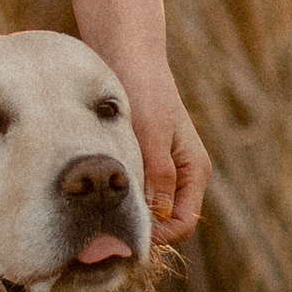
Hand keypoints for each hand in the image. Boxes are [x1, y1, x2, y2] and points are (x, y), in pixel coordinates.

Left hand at [107, 50, 209, 245]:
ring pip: (146, 209)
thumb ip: (158, 175)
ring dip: (126, 211)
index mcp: (194, 171)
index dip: (156, 235)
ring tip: (99, 205)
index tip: (122, 230)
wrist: (129, 56)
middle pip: (165, 223)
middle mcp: (182, 175)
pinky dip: (118, 196)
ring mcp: (162, 170)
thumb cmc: (145, 91)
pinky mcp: (143, 162)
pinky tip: (97, 189)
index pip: (182, 225)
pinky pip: (133, 193)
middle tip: (103, 225)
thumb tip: (159, 217)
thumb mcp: (152, 133)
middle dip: (139, 227)